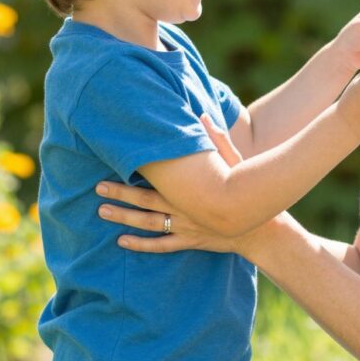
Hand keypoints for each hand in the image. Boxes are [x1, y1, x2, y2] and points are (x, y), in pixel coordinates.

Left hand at [96, 114, 246, 253]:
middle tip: (97, 186)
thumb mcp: (235, 162)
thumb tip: (204, 115)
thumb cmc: (248, 190)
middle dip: (121, 192)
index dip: (136, 168)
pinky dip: (141, 245)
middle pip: (145, 199)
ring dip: (124, 217)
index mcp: (190, 187)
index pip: (158, 176)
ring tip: (101, 211)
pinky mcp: (190, 241)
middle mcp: (184, 208)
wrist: (262, 230)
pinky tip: (122, 242)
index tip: (116, 159)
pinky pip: (161, 245)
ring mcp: (185, 227)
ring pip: (148, 223)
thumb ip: (218, 139)